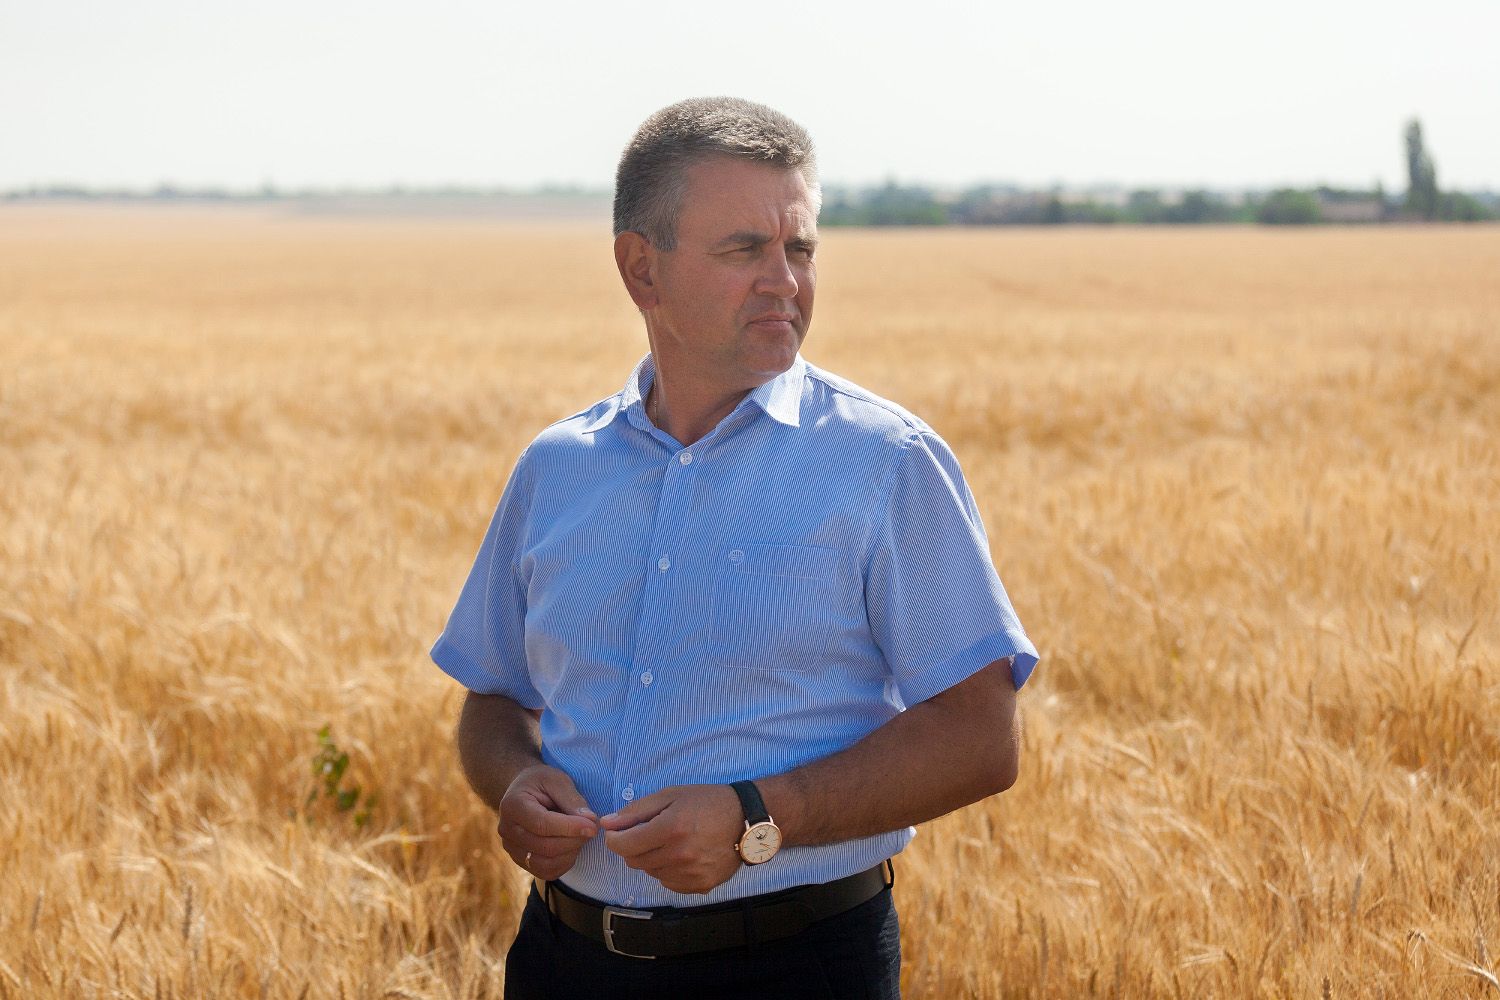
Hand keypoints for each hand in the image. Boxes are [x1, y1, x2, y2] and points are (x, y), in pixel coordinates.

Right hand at [497, 764, 598, 880]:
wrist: (524, 791)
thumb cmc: (541, 782)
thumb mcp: (557, 780)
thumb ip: (572, 800)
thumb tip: (590, 821)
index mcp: (513, 806)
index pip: (542, 824)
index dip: (570, 828)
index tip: (593, 826)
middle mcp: (507, 830)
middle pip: (545, 847)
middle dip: (574, 840)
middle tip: (592, 829)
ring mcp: (511, 849)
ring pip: (545, 863)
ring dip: (571, 853)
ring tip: (582, 836)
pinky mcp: (521, 861)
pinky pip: (545, 872)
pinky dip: (564, 863)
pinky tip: (572, 847)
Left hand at [600, 784, 743, 894]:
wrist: (746, 820)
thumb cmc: (707, 802)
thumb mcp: (670, 795)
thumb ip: (636, 810)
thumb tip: (607, 823)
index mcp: (670, 828)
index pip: (623, 845)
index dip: (614, 838)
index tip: (618, 832)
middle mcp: (679, 855)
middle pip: (634, 861)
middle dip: (633, 847)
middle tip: (649, 832)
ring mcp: (690, 874)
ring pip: (650, 873)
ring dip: (652, 859)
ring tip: (670, 842)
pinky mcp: (700, 886)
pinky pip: (668, 883)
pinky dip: (668, 871)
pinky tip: (682, 855)